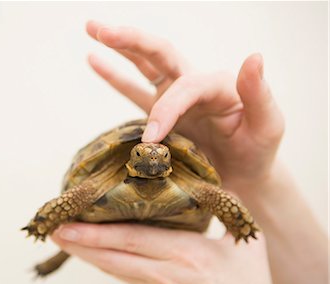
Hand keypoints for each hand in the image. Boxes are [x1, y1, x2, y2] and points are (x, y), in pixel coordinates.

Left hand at [52, 223, 273, 283]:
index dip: (97, 235)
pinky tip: (88, 251)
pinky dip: (102, 261)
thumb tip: (203, 180)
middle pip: (113, 258)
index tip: (68, 226)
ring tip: (61, 237)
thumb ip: (224, 210)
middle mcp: (165, 274)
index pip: (132, 241)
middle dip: (80, 244)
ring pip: (114, 269)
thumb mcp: (243, 243)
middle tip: (51, 230)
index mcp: (187, 256)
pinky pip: (123, 276)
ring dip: (85, 254)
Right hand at [86, 21, 284, 191]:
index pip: (185, 86)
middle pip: (160, 53)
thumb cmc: (256, 153)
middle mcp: (193, 84)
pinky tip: (93, 60)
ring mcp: (174, 97)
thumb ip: (259, 94)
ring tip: (92, 30)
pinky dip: (113, 76)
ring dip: (119, 47)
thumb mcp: (267, 125)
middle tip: (100, 29)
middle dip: (131, 40)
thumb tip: (254, 56)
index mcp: (217, 85)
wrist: (241, 178)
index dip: (165, 110)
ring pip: (144, 65)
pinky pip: (133, 90)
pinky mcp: (161, 113)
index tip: (152, 140)